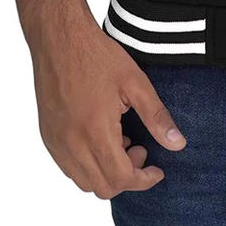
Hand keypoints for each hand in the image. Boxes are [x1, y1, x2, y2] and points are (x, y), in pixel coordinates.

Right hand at [29, 11, 185, 198]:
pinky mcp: (47, 135)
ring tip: (121, 140)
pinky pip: (68, 167)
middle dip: (127, 176)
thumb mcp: (135, 83)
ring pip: (83, 181)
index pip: (120, 179)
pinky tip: (101, 136)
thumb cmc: (97, 56)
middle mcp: (71, 144)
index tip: (157, 169)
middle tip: (140, 147)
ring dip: (107, 172)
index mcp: (95, 131)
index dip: (144, 180)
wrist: (59, 38)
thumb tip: (178, 144)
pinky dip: (88, 164)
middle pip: (102, 187)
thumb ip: (156, 117)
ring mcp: (56, 142)